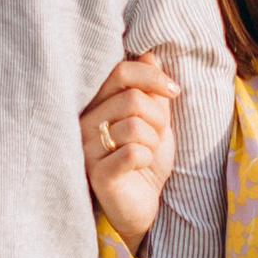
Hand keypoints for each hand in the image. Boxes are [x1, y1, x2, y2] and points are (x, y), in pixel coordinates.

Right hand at [81, 54, 178, 254]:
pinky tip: (140, 167)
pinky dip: (147, 158)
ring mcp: (86, 148)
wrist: (144, 203)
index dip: (152, 77)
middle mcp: (84, 122)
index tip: (174, 91)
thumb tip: (150, 54)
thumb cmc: (146, 160)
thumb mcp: (155, 119)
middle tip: (159, 135)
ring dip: (154, 140)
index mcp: (96, 104)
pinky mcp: (96, 173)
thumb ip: (151, 89)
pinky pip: (133, 151)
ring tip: (147, 153)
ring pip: (134, 125)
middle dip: (158, 117)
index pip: (120, 72)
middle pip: (131, 98)